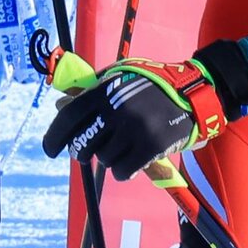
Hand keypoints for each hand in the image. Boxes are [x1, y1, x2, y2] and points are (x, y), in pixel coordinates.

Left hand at [43, 58, 224, 179]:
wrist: (196, 92)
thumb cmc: (155, 83)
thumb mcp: (121, 76)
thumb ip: (93, 90)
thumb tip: (60, 105)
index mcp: (106, 91)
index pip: (68, 118)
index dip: (54, 137)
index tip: (51, 150)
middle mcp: (117, 111)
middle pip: (84, 144)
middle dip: (84, 151)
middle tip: (90, 152)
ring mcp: (135, 130)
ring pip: (104, 159)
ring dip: (109, 159)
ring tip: (121, 151)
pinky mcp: (152, 146)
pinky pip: (123, 170)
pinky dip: (123, 171)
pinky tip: (130, 165)